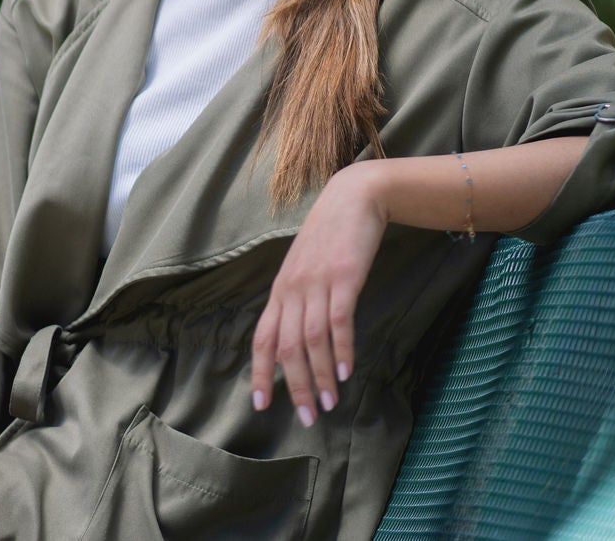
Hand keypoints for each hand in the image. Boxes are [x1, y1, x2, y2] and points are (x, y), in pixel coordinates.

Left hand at [250, 160, 388, 425]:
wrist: (353, 197)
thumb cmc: (329, 236)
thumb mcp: (304, 268)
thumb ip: (298, 300)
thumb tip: (295, 340)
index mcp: (280, 290)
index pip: (262, 338)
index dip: (261, 373)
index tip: (262, 405)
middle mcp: (292, 289)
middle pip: (286, 347)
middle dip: (296, 386)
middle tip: (308, 417)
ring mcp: (316, 282)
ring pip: (311, 339)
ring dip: (320, 376)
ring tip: (330, 403)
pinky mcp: (343, 276)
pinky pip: (338, 320)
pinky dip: (341, 348)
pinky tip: (345, 371)